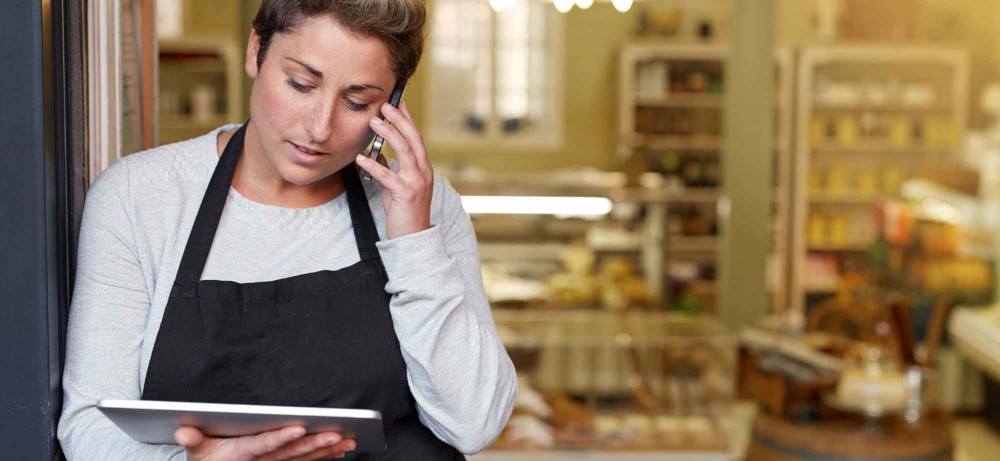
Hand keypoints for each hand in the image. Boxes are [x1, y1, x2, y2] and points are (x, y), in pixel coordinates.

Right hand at [175, 425, 355, 460]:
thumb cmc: (208, 458)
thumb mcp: (196, 450)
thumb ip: (193, 439)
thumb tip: (183, 431)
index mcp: (242, 453)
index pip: (264, 444)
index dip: (281, 437)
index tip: (298, 428)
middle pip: (292, 452)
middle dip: (315, 442)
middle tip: (337, 434)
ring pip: (305, 457)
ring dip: (327, 449)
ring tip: (348, 440)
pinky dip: (326, 455)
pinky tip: (342, 449)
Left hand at [355, 100, 432, 239]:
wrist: (413, 237)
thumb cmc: (404, 211)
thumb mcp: (396, 186)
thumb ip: (389, 168)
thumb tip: (376, 153)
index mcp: (422, 167)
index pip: (416, 137)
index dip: (407, 119)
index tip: (397, 102)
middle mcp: (423, 171)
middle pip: (413, 138)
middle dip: (399, 120)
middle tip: (385, 105)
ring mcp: (417, 182)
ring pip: (405, 151)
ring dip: (390, 134)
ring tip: (375, 122)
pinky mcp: (406, 194)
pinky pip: (388, 176)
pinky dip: (374, 165)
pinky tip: (360, 158)